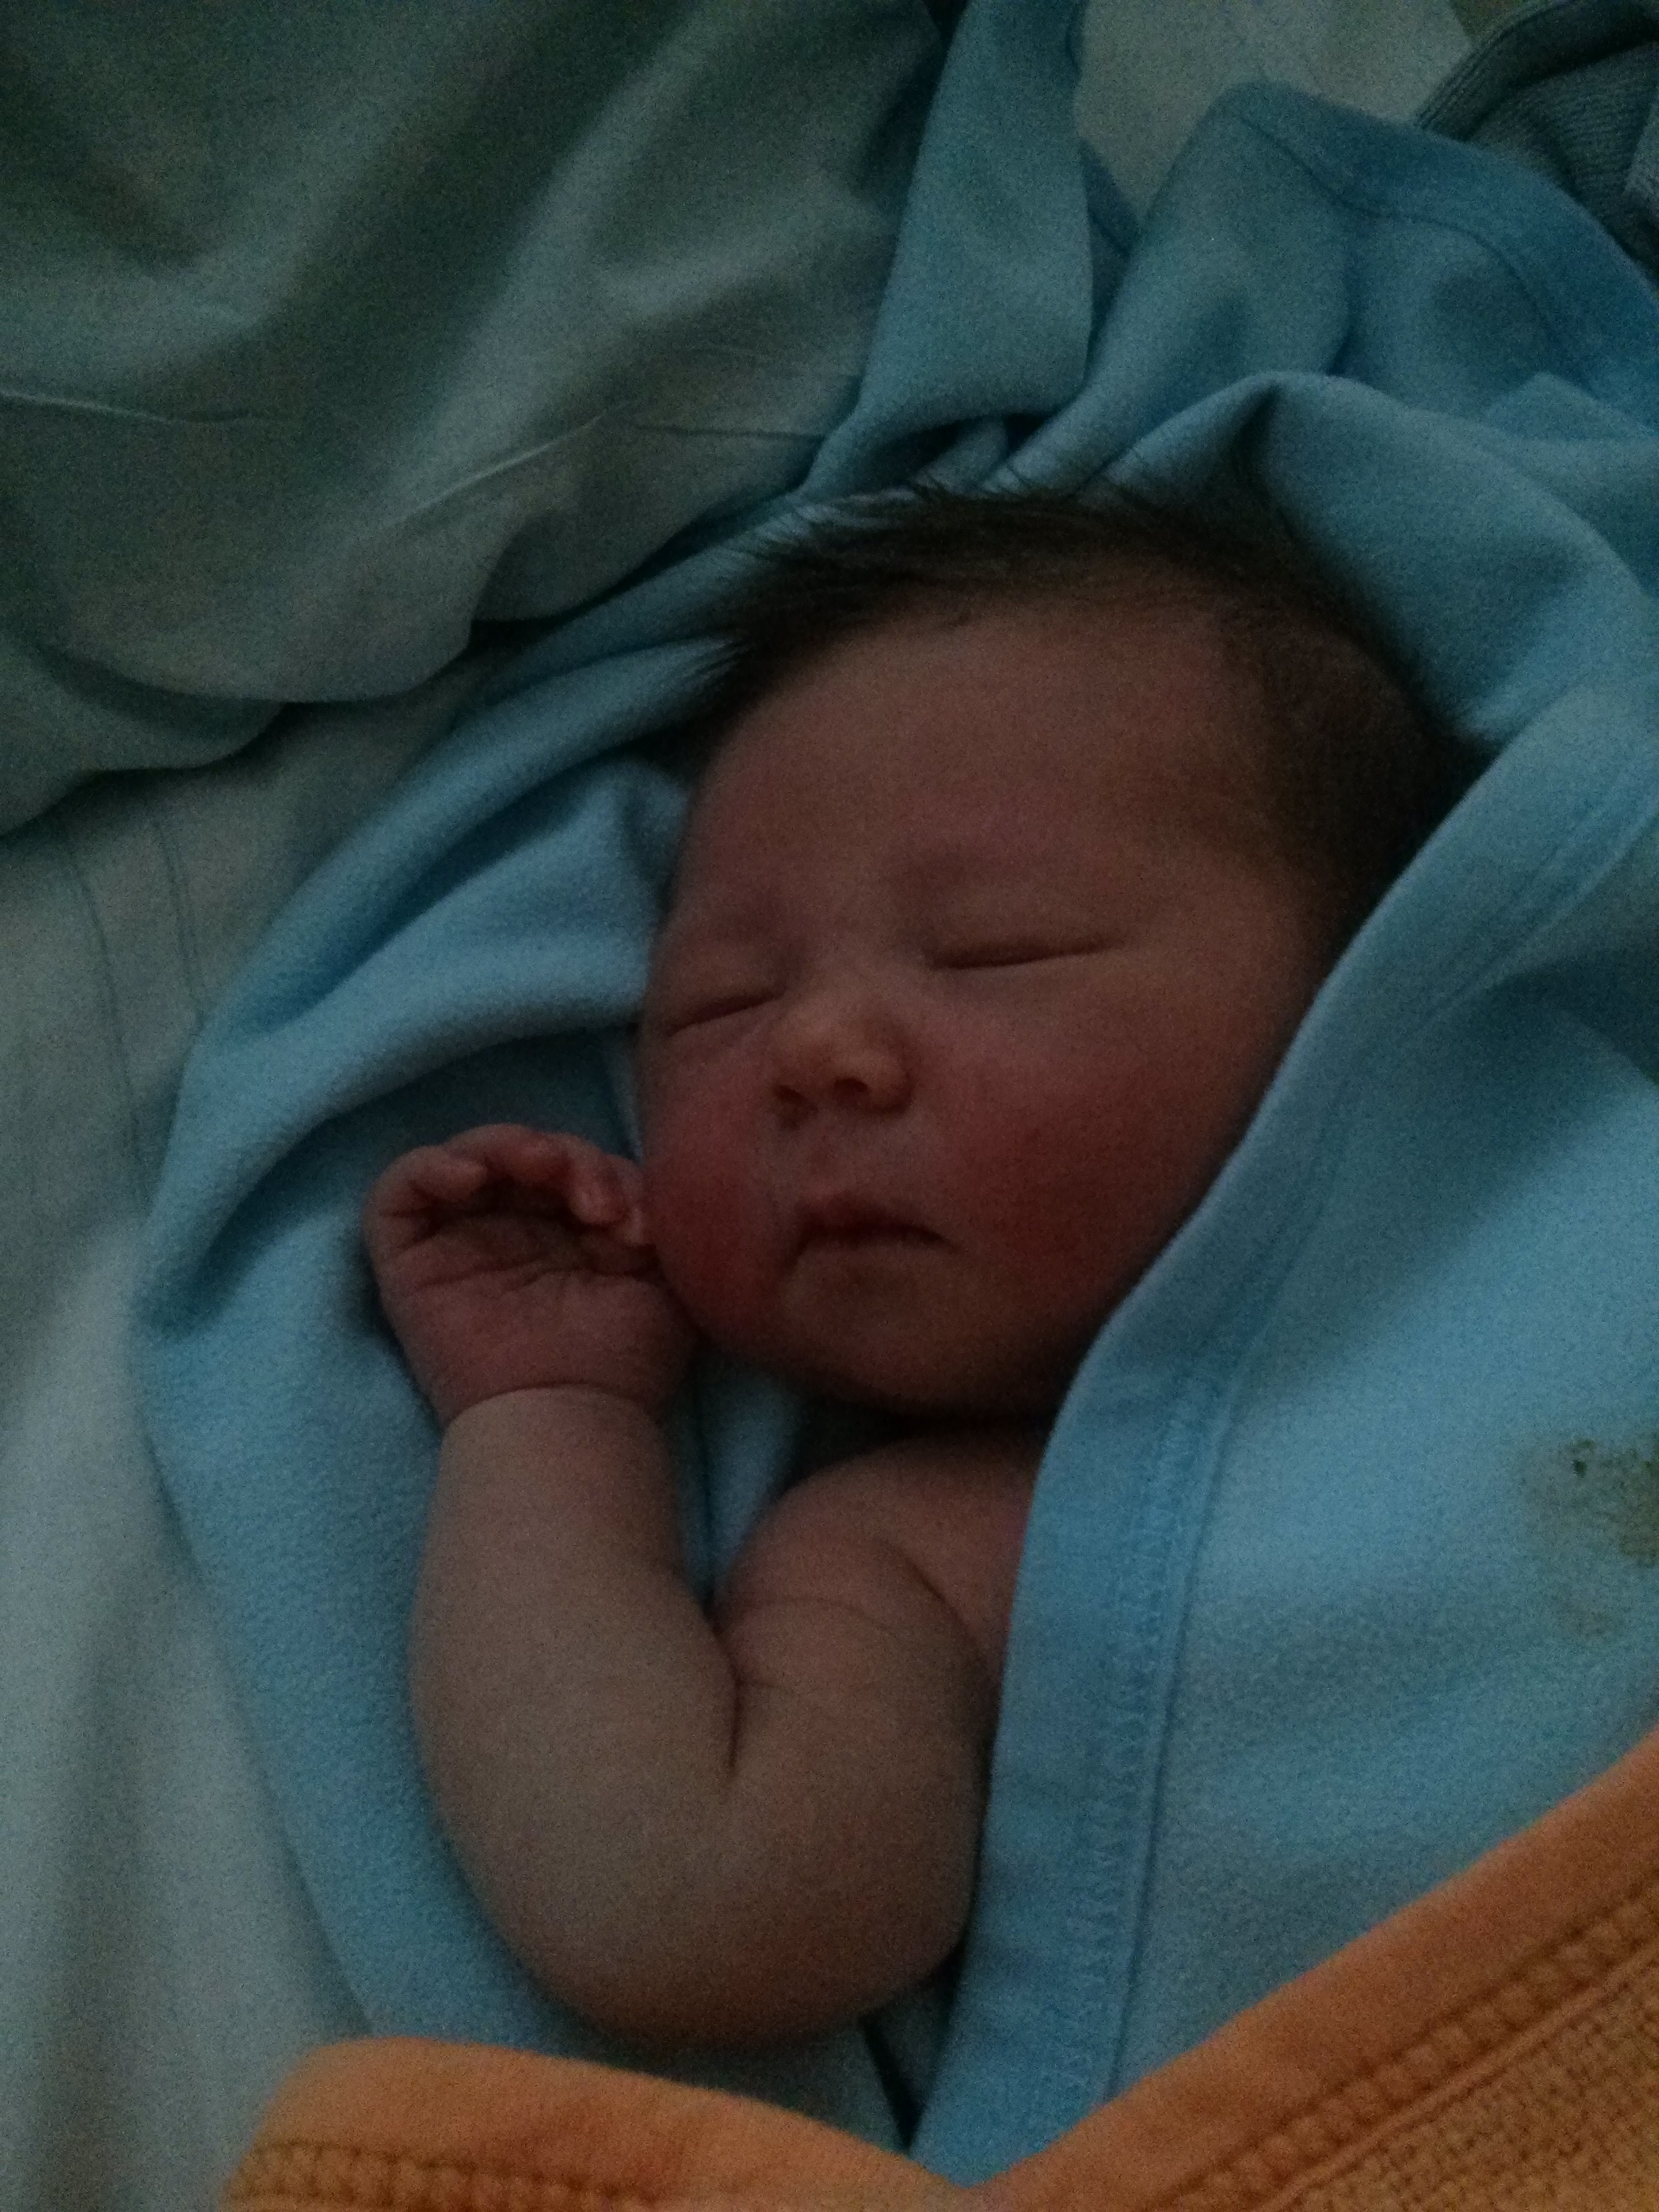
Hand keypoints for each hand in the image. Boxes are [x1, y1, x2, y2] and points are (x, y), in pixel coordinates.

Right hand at [363, 1125, 694, 1425]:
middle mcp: (509, 1236)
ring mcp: (458, 1246)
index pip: (572, 1167)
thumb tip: (619, 1186)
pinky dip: (431, 1166)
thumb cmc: (623, 1361)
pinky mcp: (410, 1264)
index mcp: (566, 1237)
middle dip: (564, 1155)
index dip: (602, 1171)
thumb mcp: (657, 1273)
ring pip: (465, 1158)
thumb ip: (641, 1211)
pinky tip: (474, 1176)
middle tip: (592, 1196)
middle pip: (521, 1155)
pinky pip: (398, 1192)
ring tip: (542, 1166)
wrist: (572, 1415)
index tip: (635, 1218)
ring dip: (505, 1145)